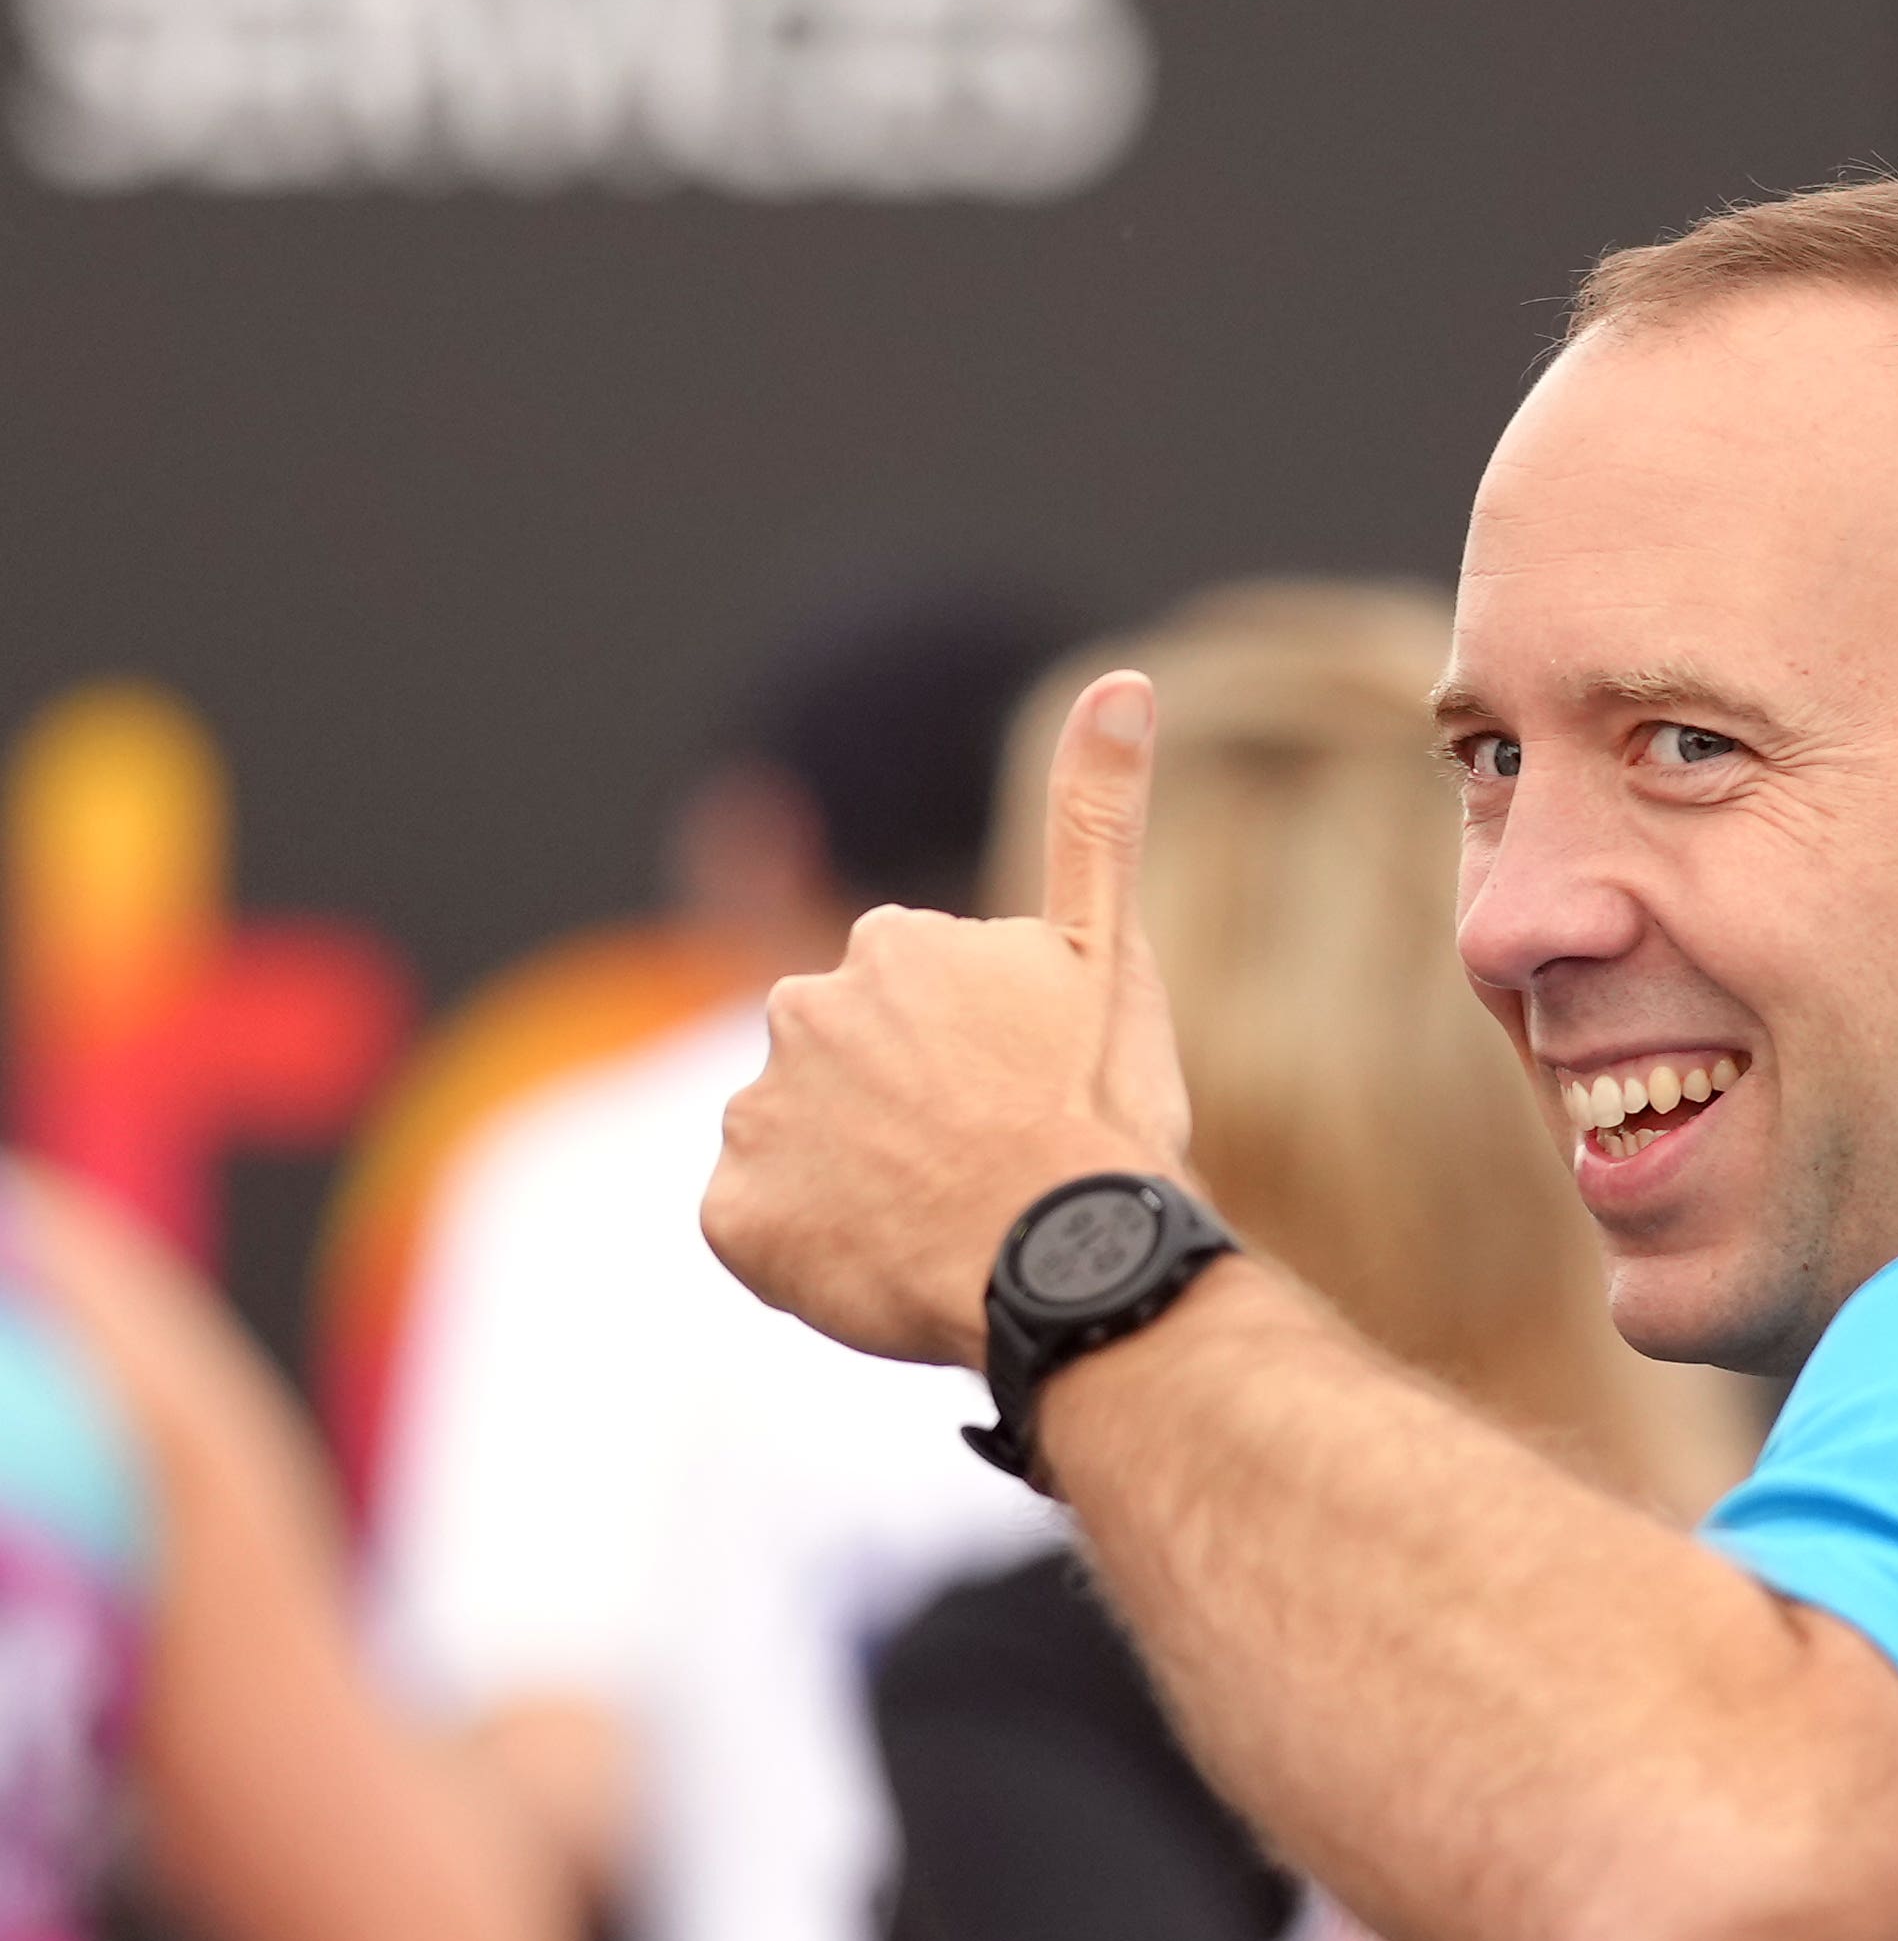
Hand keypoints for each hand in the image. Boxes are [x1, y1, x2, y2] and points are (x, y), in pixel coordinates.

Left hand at [702, 672, 1193, 1367]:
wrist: (1063, 1260)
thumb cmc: (1100, 1110)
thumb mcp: (1110, 952)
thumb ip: (1097, 816)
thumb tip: (1122, 680)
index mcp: (891, 945)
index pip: (919, 1007)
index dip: (981, 1062)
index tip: (1028, 1102)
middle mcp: (802, 1010)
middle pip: (851, 1070)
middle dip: (905, 1113)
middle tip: (987, 1167)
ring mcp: (759, 1115)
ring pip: (805, 1145)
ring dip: (858, 1180)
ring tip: (945, 1220)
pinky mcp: (732, 1216)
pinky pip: (763, 1230)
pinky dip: (812, 1248)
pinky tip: (886, 1260)